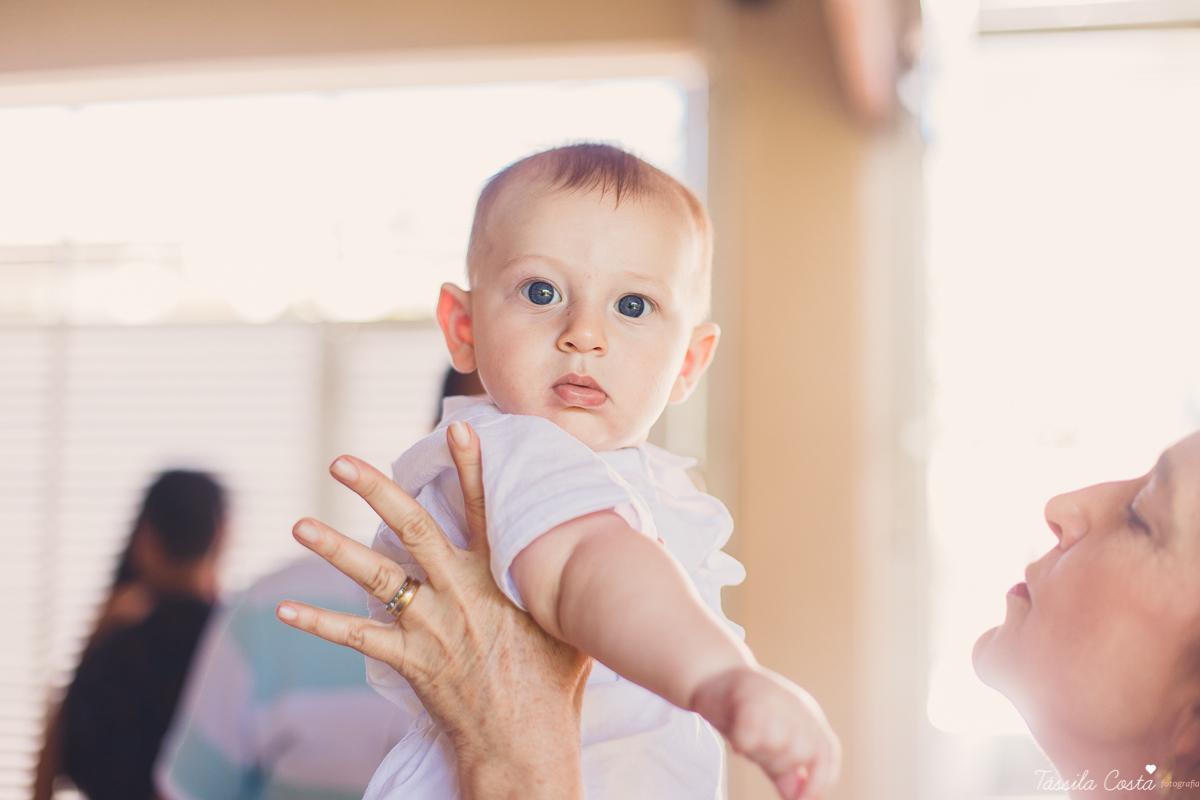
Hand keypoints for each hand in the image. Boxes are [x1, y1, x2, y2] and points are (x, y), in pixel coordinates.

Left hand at [276, 421, 590, 799]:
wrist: (527, 744)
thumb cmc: (557, 684)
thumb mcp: (575, 625)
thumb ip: (574, 583)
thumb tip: (623, 548)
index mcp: (502, 579)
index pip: (488, 511)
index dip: (473, 468)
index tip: (456, 428)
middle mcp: (461, 594)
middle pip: (414, 530)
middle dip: (377, 491)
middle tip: (342, 462)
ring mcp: (432, 627)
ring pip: (377, 577)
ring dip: (335, 549)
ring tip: (300, 523)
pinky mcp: (410, 661)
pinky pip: (356, 638)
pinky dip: (318, 622)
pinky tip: (283, 609)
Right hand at [691, 665, 840, 799]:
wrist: (713, 674)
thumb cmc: (743, 711)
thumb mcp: (771, 740)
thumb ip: (785, 769)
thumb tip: (797, 797)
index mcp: (808, 715)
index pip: (827, 752)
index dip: (820, 781)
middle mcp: (796, 705)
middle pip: (802, 753)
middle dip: (778, 764)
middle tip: (756, 751)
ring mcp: (774, 699)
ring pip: (775, 747)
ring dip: (757, 752)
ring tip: (745, 738)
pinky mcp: (748, 698)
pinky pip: (750, 737)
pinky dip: (742, 744)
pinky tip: (736, 736)